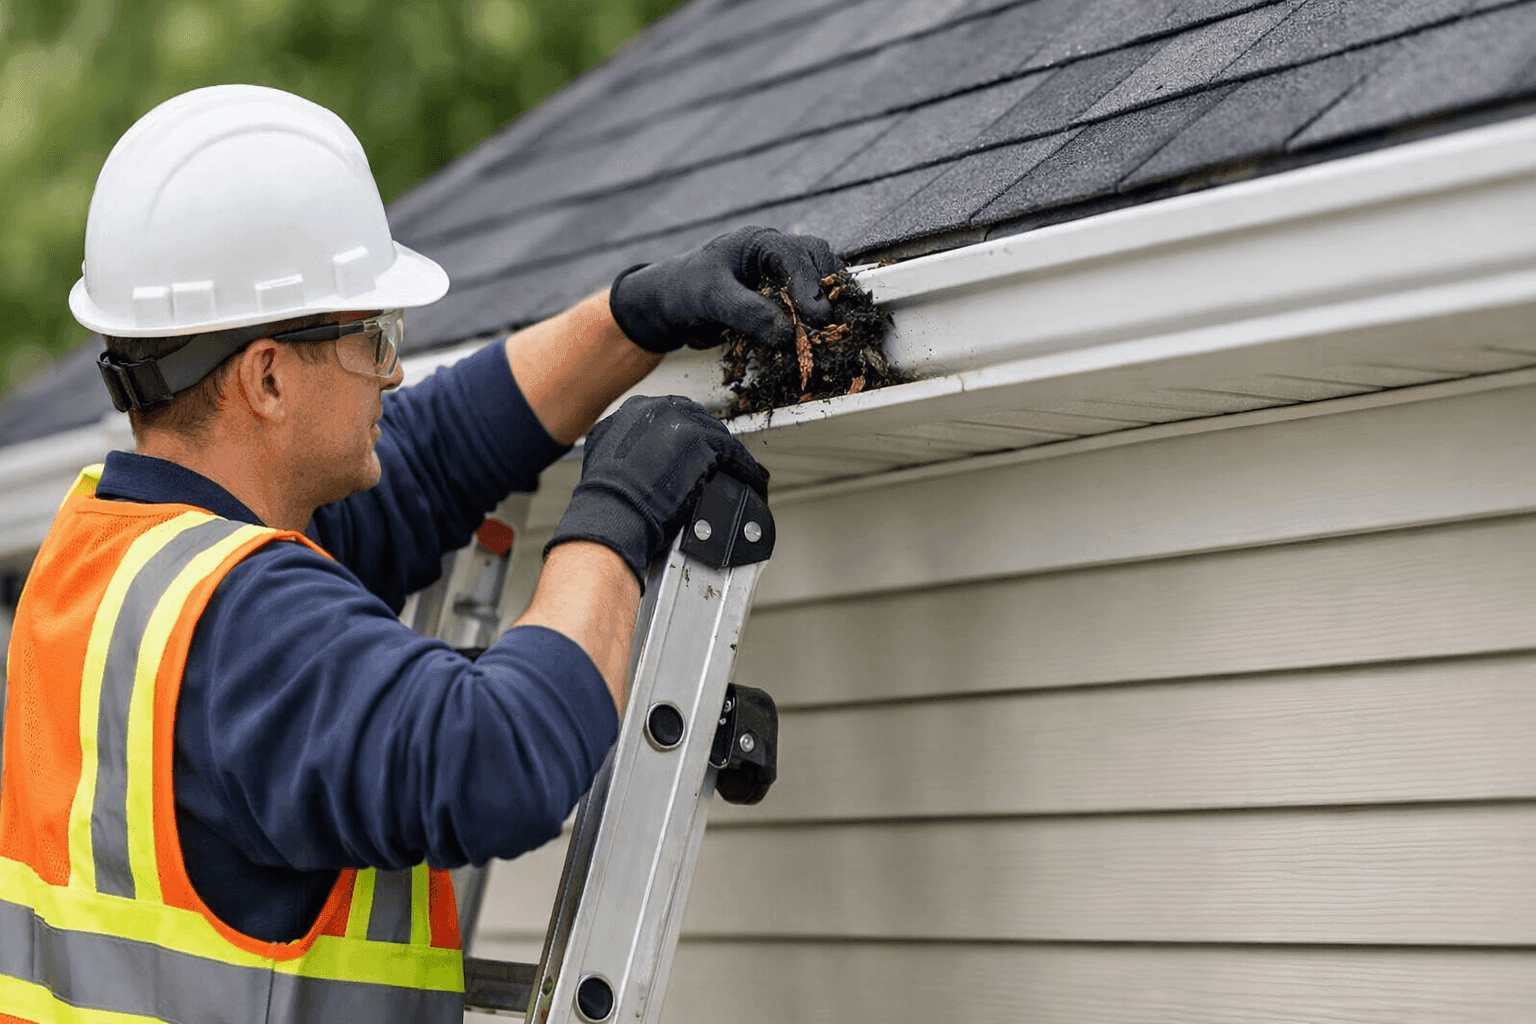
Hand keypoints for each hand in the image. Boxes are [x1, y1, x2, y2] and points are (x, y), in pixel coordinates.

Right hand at [545, 395, 768, 586]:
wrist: (613, 511)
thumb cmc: (606, 496)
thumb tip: (636, 451)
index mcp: (636, 409)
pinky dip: (745, 468)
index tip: (692, 450)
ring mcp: (683, 422)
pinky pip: (734, 452)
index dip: (686, 434)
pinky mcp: (704, 442)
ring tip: (735, 472)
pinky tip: (750, 479)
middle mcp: (660, 408)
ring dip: (728, 455)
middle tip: (716, 464)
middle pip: (698, 419)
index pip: (673, 414)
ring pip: (717, 435)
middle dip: (709, 442)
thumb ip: (624, 444)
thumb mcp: (606, 455)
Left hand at [609, 226, 839, 352]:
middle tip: (828, 323)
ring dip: (824, 306)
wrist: (671, 303)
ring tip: (823, 332)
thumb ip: (747, 313)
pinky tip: (811, 339)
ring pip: (819, 282)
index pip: (797, 256)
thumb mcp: (712, 299)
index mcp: (760, 242)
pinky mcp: (781, 298)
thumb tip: (787, 334)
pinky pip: (806, 305)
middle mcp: (776, 254)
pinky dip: (811, 321)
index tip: (819, 317)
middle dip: (827, 290)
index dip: (811, 286)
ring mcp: (781, 275)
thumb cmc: (687, 289)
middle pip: (819, 261)